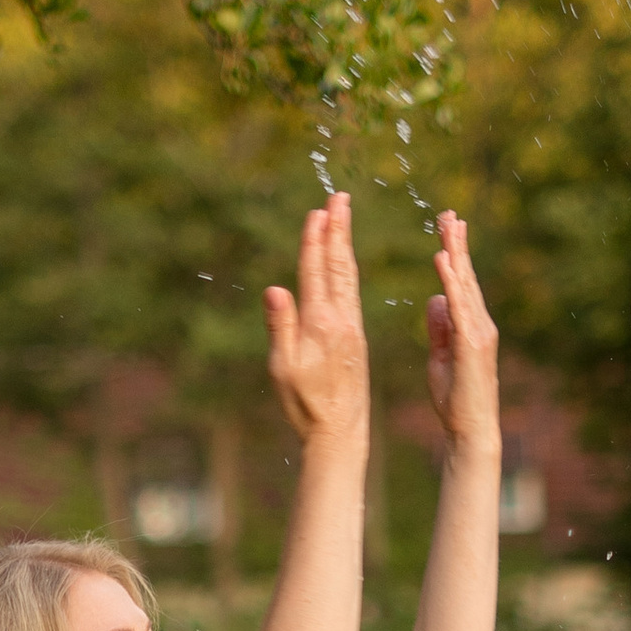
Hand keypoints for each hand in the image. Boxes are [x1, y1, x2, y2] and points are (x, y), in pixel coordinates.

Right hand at [264, 193, 369, 446]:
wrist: (340, 432)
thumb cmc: (305, 405)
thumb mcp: (284, 369)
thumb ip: (280, 327)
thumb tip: (275, 289)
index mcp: (320, 324)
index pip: (316, 272)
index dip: (315, 240)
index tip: (318, 211)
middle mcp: (340, 320)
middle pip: (338, 266)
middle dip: (337, 230)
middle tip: (339, 198)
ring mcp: (351, 327)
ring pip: (348, 276)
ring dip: (344, 244)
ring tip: (342, 216)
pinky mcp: (356, 337)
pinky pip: (352, 293)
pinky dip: (347, 269)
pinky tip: (346, 260)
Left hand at [423, 210, 499, 449]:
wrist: (471, 429)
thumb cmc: (455, 400)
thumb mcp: (440, 357)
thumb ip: (439, 328)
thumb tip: (434, 299)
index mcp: (470, 326)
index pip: (460, 284)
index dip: (454, 255)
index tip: (446, 229)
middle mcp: (479, 323)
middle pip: (466, 276)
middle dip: (457, 243)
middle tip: (448, 213)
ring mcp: (479, 332)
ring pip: (465, 285)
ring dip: (456, 253)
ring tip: (448, 225)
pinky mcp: (472, 343)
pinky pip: (459, 306)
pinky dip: (451, 281)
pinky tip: (442, 259)